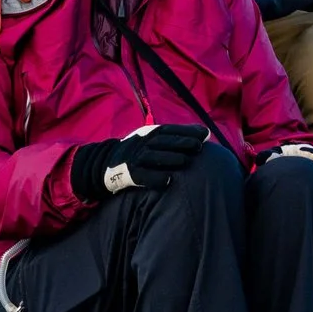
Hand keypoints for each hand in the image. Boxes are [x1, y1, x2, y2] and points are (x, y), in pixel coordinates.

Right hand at [69, 124, 208, 199]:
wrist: (106, 164)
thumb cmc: (139, 152)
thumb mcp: (153, 139)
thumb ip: (177, 137)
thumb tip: (206, 133)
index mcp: (149, 134)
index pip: (169, 130)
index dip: (186, 131)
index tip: (204, 135)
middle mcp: (141, 143)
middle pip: (162, 141)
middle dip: (180, 142)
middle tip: (198, 146)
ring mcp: (134, 158)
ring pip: (152, 157)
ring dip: (169, 158)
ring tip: (184, 161)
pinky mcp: (129, 174)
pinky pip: (142, 176)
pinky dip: (155, 178)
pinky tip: (168, 181)